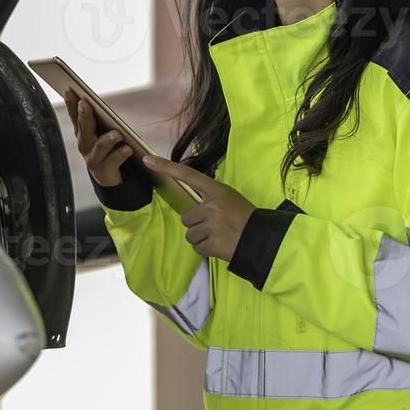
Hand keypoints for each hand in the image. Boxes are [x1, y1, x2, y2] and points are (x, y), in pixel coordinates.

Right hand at [63, 91, 132, 186]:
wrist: (109, 177)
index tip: (69, 91)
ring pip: (99, 147)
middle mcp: (84, 146)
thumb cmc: (106, 148)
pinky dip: (120, 154)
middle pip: (84, 129)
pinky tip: (128, 148)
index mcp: (82, 134)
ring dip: (107, 139)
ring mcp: (92, 160)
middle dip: (84, 116)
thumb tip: (88, 99)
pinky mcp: (103, 172)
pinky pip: (113, 161)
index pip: (74, 116)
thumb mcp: (99, 132)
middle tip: (85, 103)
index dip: (70, 104)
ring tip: (117, 134)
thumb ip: (95, 119)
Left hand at [141, 154, 256, 261]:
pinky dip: (207, 249)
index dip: (166, 167)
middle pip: (187, 218)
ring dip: (202, 238)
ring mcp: (211, 225)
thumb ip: (210, 199)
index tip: (148, 160)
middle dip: (198, 225)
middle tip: (217, 227)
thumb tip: (192, 211)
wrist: (262, 239)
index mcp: (217, 191)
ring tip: (220, 236)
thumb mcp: (230, 199)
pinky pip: (197, 247)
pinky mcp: (211, 243)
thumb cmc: (245, 218)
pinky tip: (220, 245)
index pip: (188, 175)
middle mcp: (211, 206)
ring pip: (191, 234)